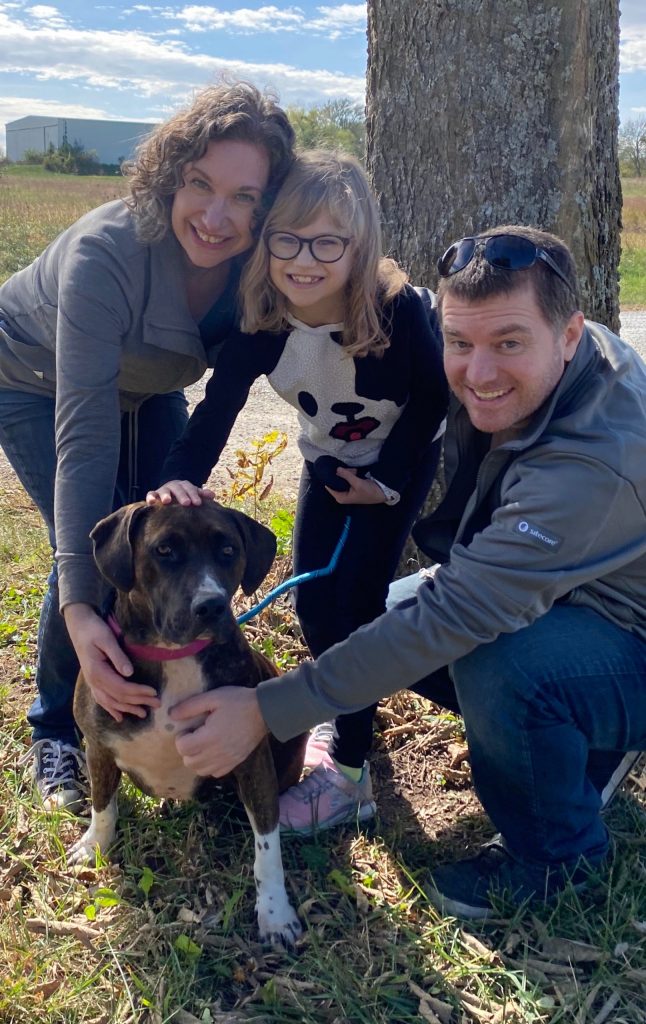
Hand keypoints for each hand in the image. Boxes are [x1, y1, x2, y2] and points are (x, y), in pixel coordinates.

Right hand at [64, 603, 159, 721]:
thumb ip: (118, 656)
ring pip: (110, 702)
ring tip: (143, 714)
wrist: (79, 626)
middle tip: (157, 704)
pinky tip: (119, 717)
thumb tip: (129, 673)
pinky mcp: (93, 680)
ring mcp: (92, 682)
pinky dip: (111, 709)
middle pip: (118, 697)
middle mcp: (93, 681)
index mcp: (97, 671)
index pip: (121, 687)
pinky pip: (102, 699)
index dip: (138, 691)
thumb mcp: (107, 639)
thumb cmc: (94, 629)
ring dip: (127, 709)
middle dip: (139, 702)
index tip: (154, 692)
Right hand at [146, 480, 214, 505]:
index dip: (194, 495)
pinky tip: (151, 503)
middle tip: (186, 503)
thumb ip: (201, 495)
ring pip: (163, 490)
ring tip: (166, 501)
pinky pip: (151, 494)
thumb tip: (212, 495)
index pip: (190, 488)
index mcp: (184, 486)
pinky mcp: (154, 495)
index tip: (198, 503)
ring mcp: (163, 490)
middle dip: (182, 495)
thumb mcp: (193, 495)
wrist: (171, 495)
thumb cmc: (185, 497)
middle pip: (177, 489)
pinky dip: (150, 497)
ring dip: (165, 495)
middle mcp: (173, 486)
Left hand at [171, 688, 267, 776]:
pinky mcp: (235, 763)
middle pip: (189, 762)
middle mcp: (216, 753)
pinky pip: (215, 773)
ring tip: (203, 744)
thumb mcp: (213, 697)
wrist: (265, 711)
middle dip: (187, 750)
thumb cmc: (238, 702)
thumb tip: (172, 715)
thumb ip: (191, 706)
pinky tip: (214, 752)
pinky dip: (210, 766)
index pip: (183, 748)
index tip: (188, 728)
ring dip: (196, 759)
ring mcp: (227, 760)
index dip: (181, 738)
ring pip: (200, 771)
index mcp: (209, 737)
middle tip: (195, 736)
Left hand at [326, 467, 385, 504]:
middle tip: (351, 472)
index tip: (331, 469)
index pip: (329, 487)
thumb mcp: (357, 484)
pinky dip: (351, 473)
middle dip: (342, 474)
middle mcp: (341, 494)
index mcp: (340, 497)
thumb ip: (346, 476)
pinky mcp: (351, 485)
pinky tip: (356, 472)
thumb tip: (337, 469)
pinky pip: (346, 477)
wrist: (381, 492)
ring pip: (341, 477)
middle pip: (335, 480)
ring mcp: (346, 489)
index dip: (330, 478)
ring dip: (348, 472)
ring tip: (355, 472)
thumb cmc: (369, 492)